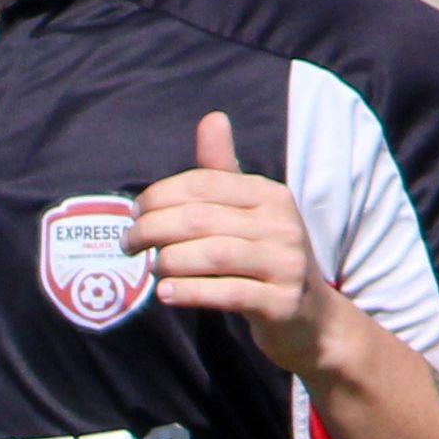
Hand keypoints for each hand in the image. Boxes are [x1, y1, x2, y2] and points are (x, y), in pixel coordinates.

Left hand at [128, 110, 350, 374]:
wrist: (310, 320)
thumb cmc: (266, 260)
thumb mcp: (250, 213)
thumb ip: (224, 172)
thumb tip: (212, 118)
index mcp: (270, 195)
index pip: (204, 183)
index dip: (160, 196)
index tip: (133, 213)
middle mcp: (282, 224)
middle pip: (201, 218)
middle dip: (154, 228)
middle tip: (128, 243)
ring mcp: (286, 264)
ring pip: (212, 254)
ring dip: (168, 261)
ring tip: (148, 268)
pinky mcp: (281, 303)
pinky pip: (227, 292)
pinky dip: (190, 292)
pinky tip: (164, 294)